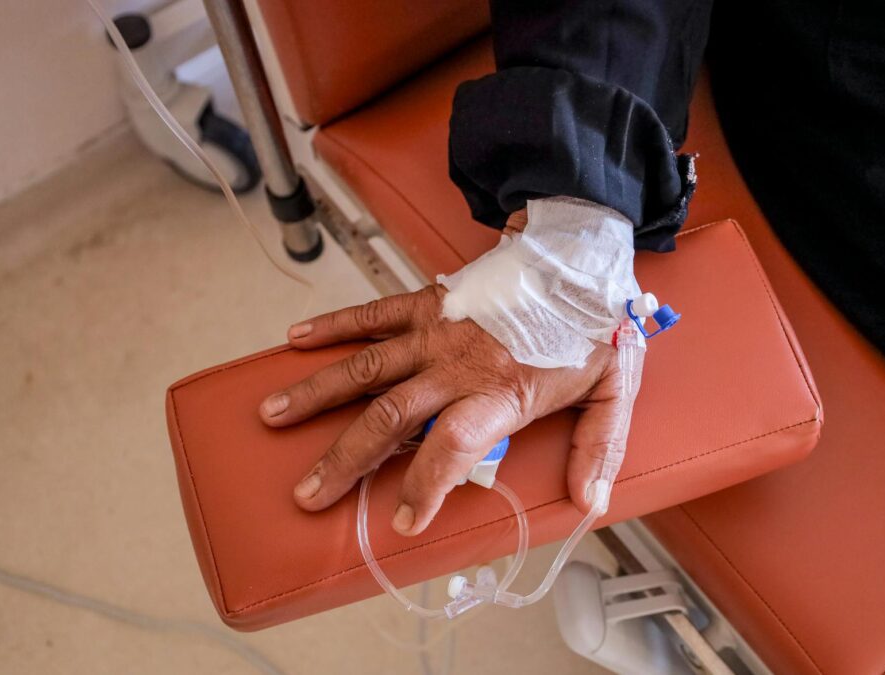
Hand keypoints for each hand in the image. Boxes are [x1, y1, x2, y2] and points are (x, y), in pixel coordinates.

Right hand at [260, 285, 641, 535]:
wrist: (578, 257)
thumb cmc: (591, 328)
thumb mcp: (613, 390)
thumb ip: (597, 448)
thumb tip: (590, 504)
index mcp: (501, 391)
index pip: (453, 447)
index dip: (426, 487)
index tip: (405, 521)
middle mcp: (457, 364)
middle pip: (390, 417)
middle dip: (345, 459)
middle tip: (309, 494)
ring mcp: (436, 330)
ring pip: (365, 368)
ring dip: (317, 394)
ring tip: (272, 417)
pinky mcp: (427, 302)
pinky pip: (373, 314)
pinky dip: (334, 326)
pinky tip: (295, 341)